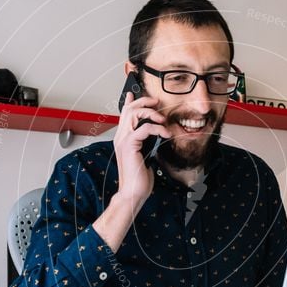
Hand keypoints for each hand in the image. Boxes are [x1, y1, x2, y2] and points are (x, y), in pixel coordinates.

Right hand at [112, 91, 170, 212]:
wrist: (133, 191)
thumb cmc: (139, 177)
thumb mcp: (145, 155)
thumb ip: (146, 143)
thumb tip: (156, 134)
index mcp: (123, 138)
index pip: (124, 114)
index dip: (130, 102)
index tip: (135, 94)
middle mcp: (121, 137)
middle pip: (129, 109)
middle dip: (144, 102)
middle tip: (157, 103)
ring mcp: (123, 140)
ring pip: (134, 114)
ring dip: (151, 113)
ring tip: (162, 119)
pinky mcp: (129, 145)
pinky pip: (145, 128)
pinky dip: (157, 128)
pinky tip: (165, 133)